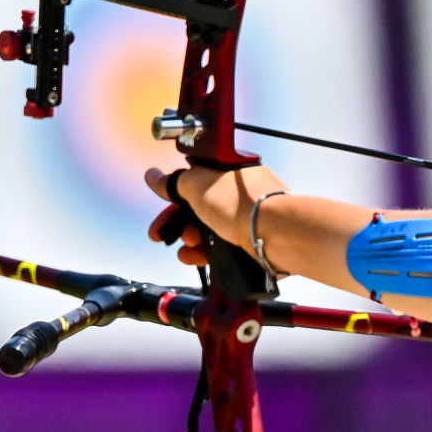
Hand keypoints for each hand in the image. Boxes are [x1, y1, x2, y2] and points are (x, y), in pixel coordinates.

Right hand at [144, 165, 287, 267]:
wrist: (277, 236)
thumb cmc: (245, 205)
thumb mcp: (199, 185)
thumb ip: (174, 182)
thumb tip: (154, 176)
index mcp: (232, 173)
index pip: (197, 182)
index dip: (174, 197)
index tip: (162, 209)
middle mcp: (242, 195)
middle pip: (201, 209)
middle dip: (179, 223)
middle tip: (161, 235)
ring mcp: (249, 220)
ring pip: (210, 231)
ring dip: (191, 240)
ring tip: (188, 248)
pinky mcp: (252, 244)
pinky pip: (223, 249)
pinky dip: (207, 254)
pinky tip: (198, 258)